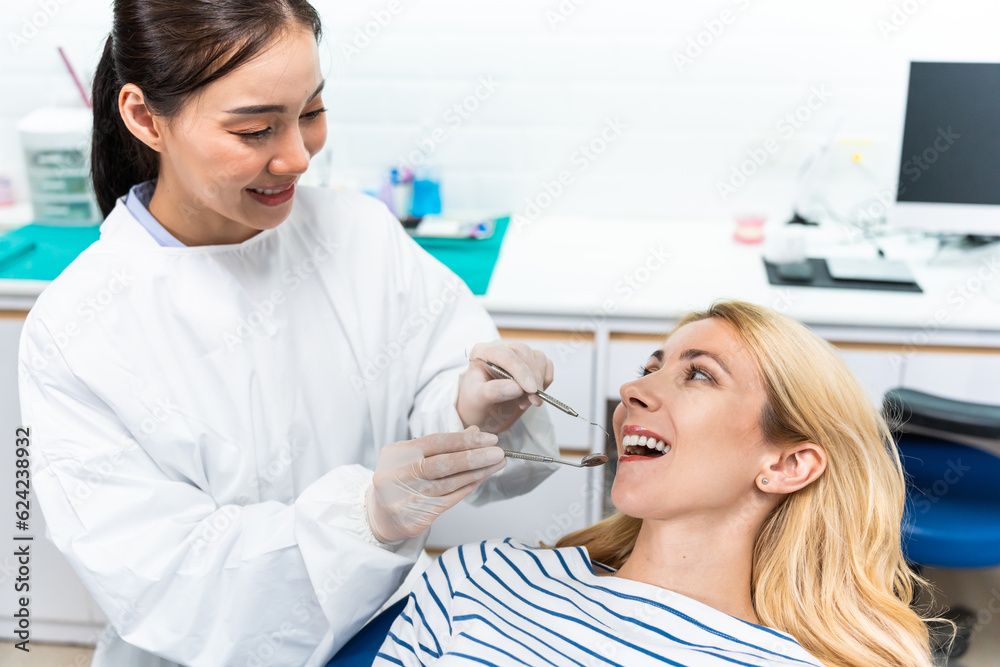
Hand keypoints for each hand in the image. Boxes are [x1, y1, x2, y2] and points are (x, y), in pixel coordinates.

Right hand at [366, 426, 505, 543]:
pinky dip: (468, 487)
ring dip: (477, 473)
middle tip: (498, 452)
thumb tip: (475, 431)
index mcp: (397, 454)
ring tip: (497, 464)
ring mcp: (406, 498)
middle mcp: (399, 475)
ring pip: (449, 484)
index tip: (489, 438)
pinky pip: (450, 499)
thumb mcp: (413, 456)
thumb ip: (442, 445)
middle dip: (474, 457)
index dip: (465, 440)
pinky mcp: (415, 517)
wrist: (379, 515)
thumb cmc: (401, 479)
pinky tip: (482, 479)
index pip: (436, 442)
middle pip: (443, 464)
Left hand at [456, 341, 554, 433]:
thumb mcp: (478, 400)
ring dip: (538, 381)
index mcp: (482, 352)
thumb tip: (516, 387)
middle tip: (531, 400)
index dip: (521, 371)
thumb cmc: (476, 404)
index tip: (531, 389)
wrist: (483, 412)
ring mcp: (517, 355)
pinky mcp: (530, 364)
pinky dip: (545, 381)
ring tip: (525, 401)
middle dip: (532, 378)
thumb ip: (494, 392)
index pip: (506, 355)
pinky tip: (531, 395)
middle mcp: (501, 349)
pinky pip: (546, 365)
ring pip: (538, 358)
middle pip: (524, 353)